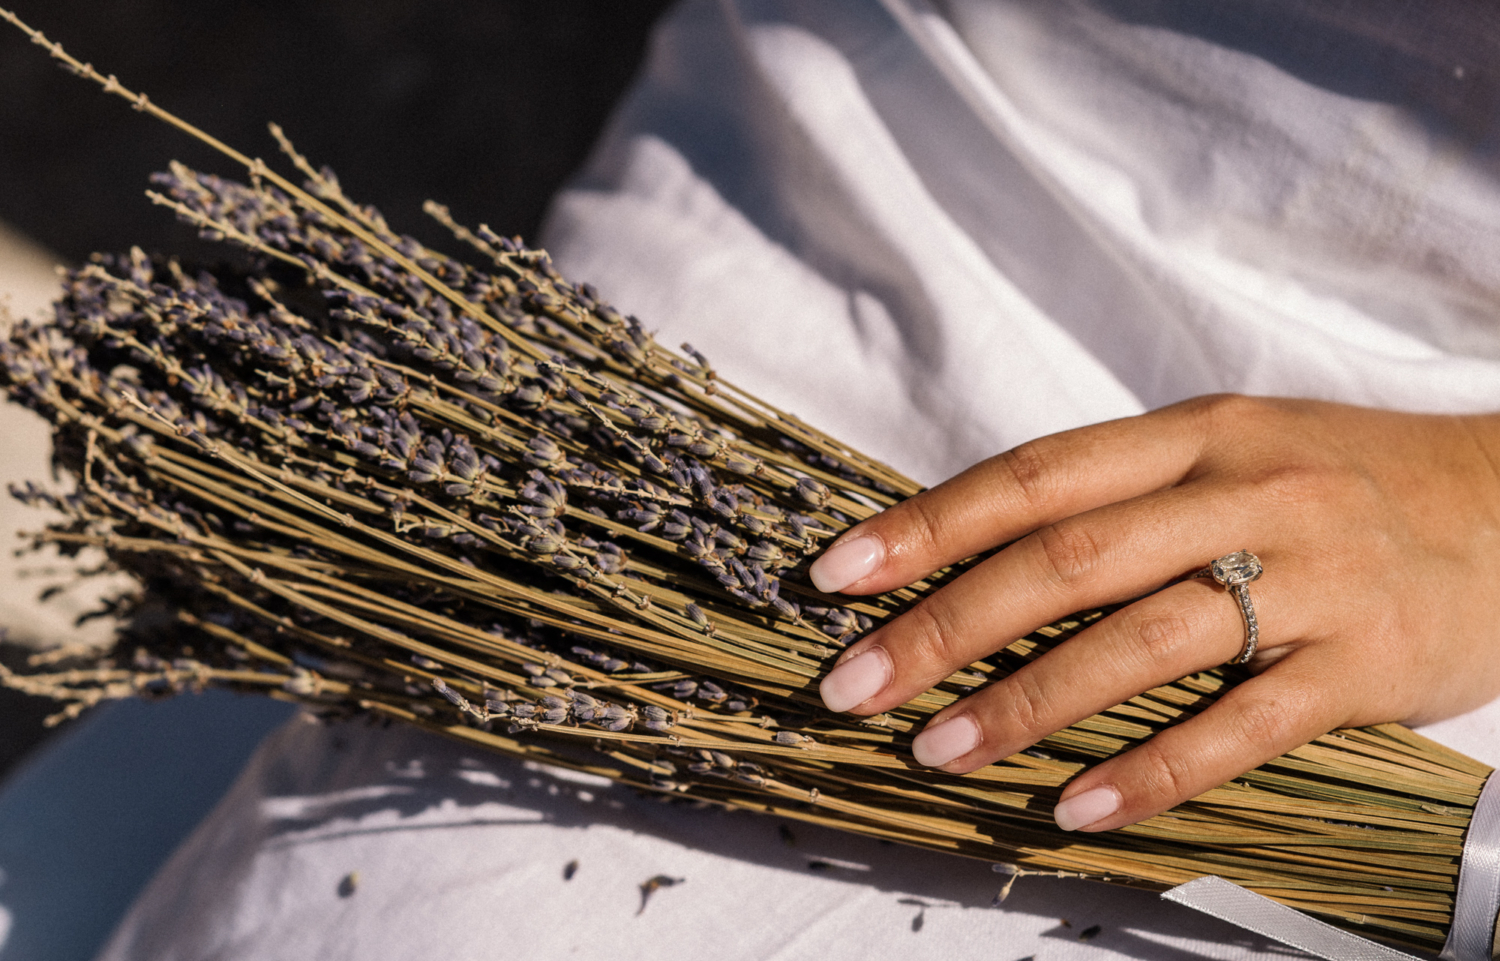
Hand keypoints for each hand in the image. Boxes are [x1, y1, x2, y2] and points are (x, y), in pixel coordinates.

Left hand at [808, 395, 1499, 831]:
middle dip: (946, 624)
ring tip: (936, 750)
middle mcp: (1246, 492)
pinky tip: (1077, 809)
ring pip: (1143, 642)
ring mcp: (1309, 578)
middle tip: (855, 685)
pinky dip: (1154, 771)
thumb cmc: (1345, 482)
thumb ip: (1122, 494)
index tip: (838, 574)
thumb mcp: (1235, 451)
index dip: (928, 524)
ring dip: (1026, 703)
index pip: (1035, 475)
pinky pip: (1243, 728)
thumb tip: (975, 551)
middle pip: (1068, 558)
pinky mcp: (1363, 665)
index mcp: (1196, 435)